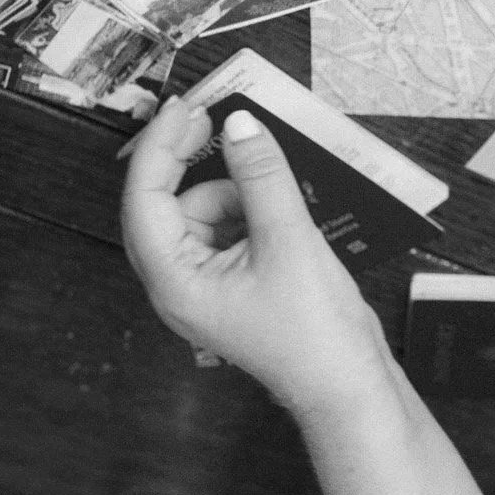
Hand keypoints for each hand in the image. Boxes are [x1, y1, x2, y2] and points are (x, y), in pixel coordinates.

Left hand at [121, 98, 400, 426]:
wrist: (349, 385)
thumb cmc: (314, 334)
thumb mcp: (288, 240)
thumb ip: (260, 175)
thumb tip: (240, 126)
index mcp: (175, 282)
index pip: (145, 200)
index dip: (160, 148)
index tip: (185, 109)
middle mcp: (179, 285)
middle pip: (164, 205)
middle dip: (187, 162)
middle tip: (212, 120)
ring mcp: (205, 286)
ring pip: (199, 214)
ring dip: (230, 189)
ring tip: (274, 191)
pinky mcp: (232, 284)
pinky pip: (225, 230)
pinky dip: (246, 209)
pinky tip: (278, 207)